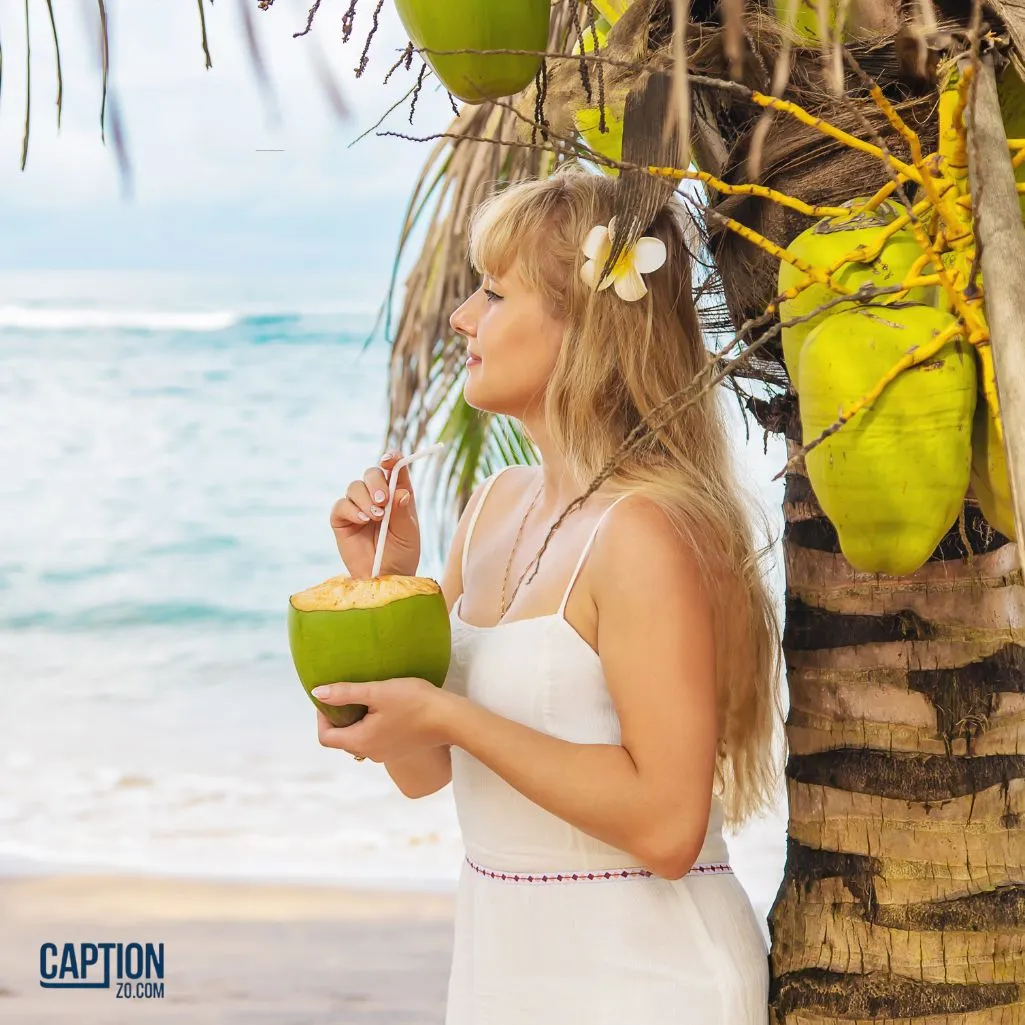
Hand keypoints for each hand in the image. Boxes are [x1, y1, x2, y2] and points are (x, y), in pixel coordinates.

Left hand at [313, 677, 450, 762]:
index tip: (331, 697)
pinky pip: (376, 739)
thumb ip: (345, 693)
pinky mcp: (399, 749)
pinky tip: (386, 708)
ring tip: (368, 698)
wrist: (450, 719)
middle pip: (342, 739)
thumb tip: (317, 693)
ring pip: (360, 739)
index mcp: (360, 741)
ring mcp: (385, 754)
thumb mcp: (377, 691)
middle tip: (349, 694)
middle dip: (340, 717)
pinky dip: (372, 725)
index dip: (322, 716)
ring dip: (357, 720)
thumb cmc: (414, 702)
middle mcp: (370, 753)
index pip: (326, 737)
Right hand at [330, 450, 420, 578]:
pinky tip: (363, 521)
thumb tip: (401, 491)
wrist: (385, 578)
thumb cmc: (401, 555)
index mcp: (398, 495)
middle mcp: (377, 497)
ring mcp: (358, 507)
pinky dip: (352, 509)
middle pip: (372, 473)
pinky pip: (341, 505)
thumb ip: (402, 512)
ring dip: (366, 499)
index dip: (392, 458)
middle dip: (377, 482)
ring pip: (355, 486)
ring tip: (376, 517)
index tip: (390, 459)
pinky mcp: (342, 519)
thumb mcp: (408, 534)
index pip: (394, 468)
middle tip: (383, 501)